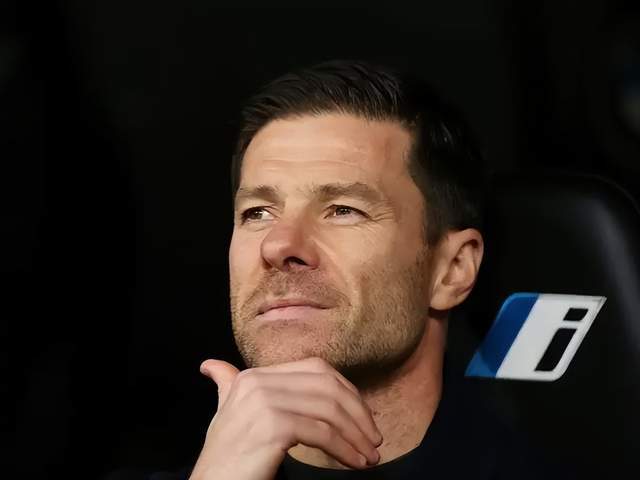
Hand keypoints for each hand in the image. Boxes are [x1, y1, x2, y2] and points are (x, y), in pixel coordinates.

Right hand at [188, 357, 382, 479]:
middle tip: (373, 439)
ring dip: (356, 434)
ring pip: (329, 409)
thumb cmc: (224, 457)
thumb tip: (211, 365)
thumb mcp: (227, 413)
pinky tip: (354, 462)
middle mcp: (257, 382)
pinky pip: (322, 433)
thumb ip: (228, 385)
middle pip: (327, 385)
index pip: (315, 369)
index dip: (346, 390)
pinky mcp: (272, 426)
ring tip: (369, 456)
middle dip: (358, 412)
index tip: (362, 416)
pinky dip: (345, 448)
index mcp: (252, 376)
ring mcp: (264, 402)